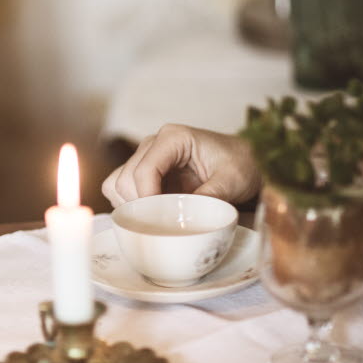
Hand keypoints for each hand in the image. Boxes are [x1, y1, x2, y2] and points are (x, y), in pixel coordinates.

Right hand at [102, 124, 260, 207]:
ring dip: (131, 207)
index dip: (147, 200)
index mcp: (173, 138)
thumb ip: (209, 196)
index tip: (162, 222)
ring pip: (117, 186)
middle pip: (125, 180)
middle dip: (140, 207)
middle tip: (163, 224)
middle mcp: (152, 145)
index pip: (144, 171)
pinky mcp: (143, 173)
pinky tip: (153, 214)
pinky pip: (120, 191)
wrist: (245, 164)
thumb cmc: (240, 166)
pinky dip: (130, 207)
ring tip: (158, 219)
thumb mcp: (232, 181)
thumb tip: (184, 219)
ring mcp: (145, 158)